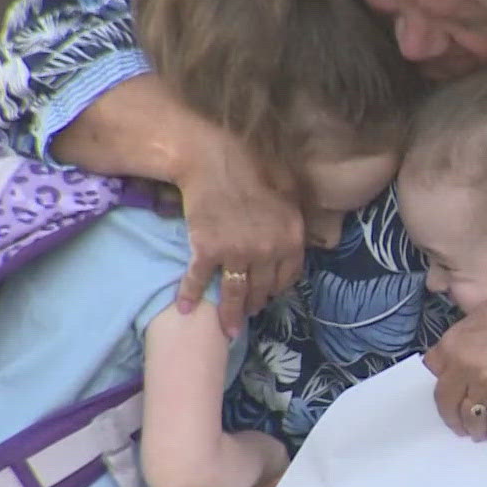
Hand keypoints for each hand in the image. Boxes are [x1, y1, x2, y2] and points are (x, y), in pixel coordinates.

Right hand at [170, 126, 304, 337]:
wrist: (211, 157)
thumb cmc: (252, 166)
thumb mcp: (289, 189)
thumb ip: (295, 216)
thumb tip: (300, 235)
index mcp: (291, 238)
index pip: (288, 277)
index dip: (277, 289)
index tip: (269, 294)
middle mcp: (268, 251)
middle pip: (262, 290)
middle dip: (256, 305)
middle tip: (249, 312)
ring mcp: (237, 253)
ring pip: (235, 294)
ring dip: (231, 316)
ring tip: (227, 330)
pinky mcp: (208, 251)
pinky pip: (200, 280)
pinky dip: (191, 295)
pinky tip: (186, 309)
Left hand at [423, 285, 486, 450]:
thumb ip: (468, 334)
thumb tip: (464, 351)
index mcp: (455, 342)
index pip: (433, 367)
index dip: (442, 377)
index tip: (447, 386)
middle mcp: (465, 367)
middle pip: (446, 401)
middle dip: (451, 415)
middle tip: (456, 423)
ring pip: (471, 418)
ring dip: (473, 429)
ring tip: (476, 433)